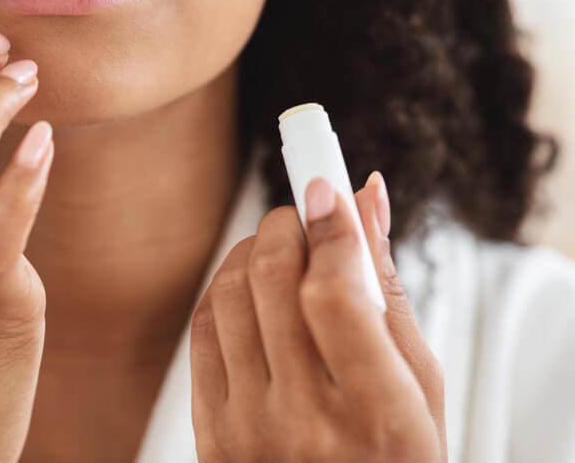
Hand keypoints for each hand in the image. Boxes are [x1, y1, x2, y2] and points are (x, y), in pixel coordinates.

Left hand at [189, 172, 446, 462]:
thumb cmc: (392, 457)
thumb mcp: (420, 387)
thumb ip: (388, 292)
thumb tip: (364, 197)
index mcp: (375, 416)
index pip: (336, 296)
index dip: (330, 230)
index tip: (327, 187)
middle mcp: (304, 422)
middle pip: (273, 280)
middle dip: (287, 224)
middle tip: (304, 213)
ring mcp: (249, 427)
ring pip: (230, 293)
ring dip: (253, 249)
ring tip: (281, 248)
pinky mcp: (210, 429)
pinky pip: (202, 327)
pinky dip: (226, 287)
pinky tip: (251, 285)